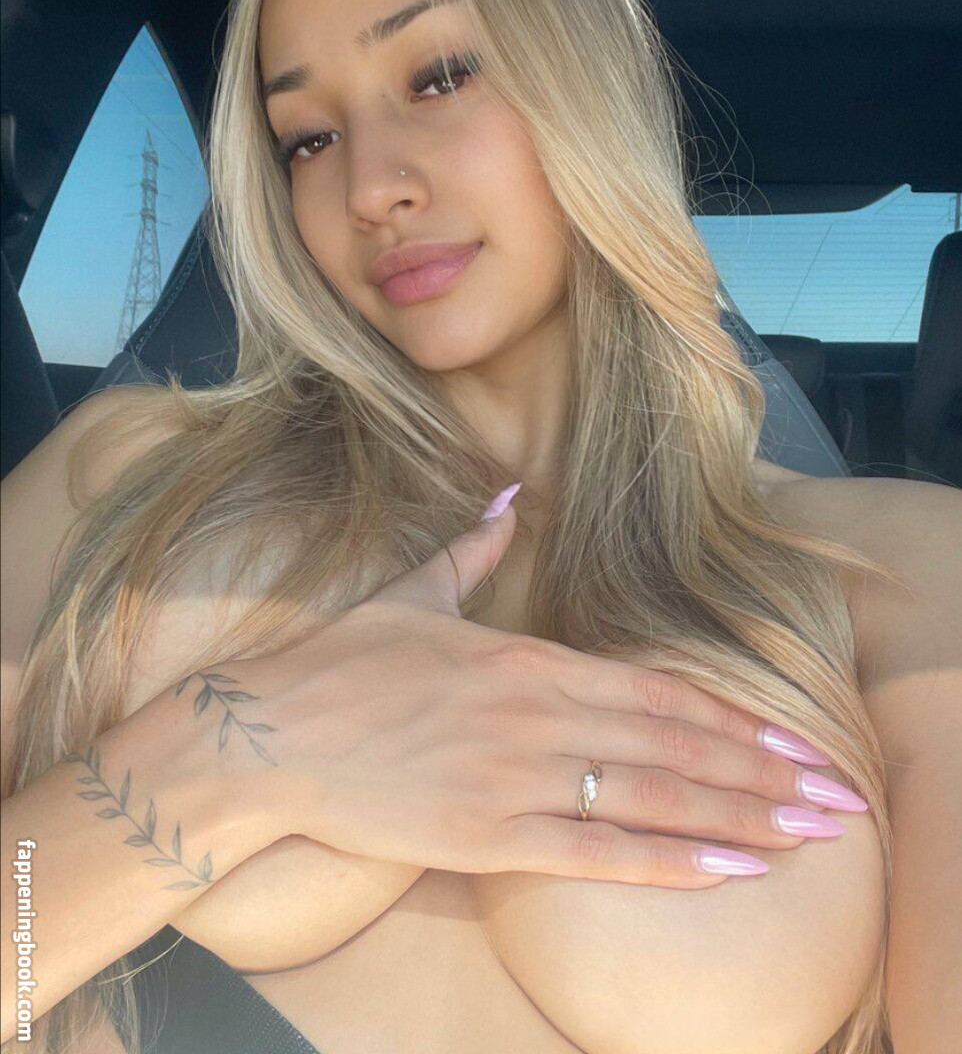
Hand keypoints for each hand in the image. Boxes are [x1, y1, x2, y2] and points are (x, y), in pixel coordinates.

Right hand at [203, 490, 859, 888]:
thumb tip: (511, 495)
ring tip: (804, 837)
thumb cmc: (341, 661)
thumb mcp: (414, 591)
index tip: (791, 740)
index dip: (731, 718)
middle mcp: (536, 717)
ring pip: (649, 798)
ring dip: (736, 818)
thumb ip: (475, 543)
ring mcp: (514, 779)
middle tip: (834, 799)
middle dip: (761, 774)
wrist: (267, 733)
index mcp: (527, 657)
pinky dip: (667, 862)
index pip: (655, 691)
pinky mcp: (484, 836)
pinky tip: (725, 869)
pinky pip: (594, 853)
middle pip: (673, 747)